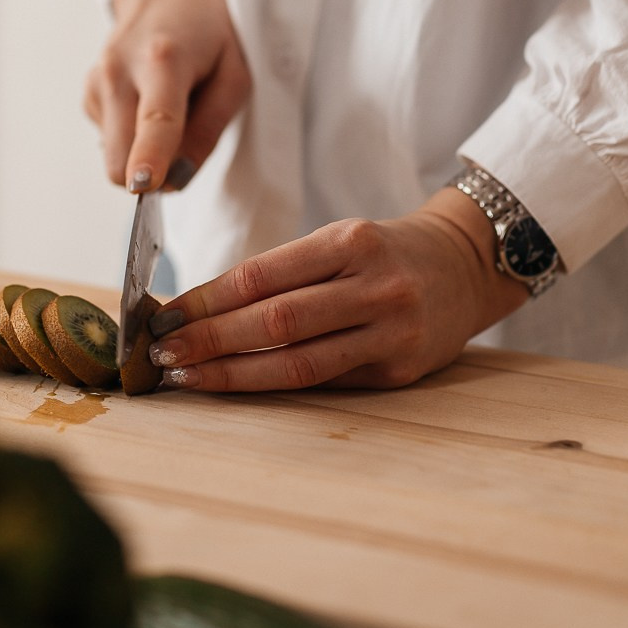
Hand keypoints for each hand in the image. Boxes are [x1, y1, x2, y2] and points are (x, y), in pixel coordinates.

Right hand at [84, 0, 250, 191]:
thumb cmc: (211, 32)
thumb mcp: (236, 75)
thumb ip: (209, 128)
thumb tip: (177, 178)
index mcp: (164, 58)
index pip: (156, 117)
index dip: (149, 155)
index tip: (144, 184)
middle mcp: (119, 68)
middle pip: (121, 152)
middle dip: (151, 171)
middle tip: (187, 141)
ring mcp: (97, 79)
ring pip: (114, 152)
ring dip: (144, 149)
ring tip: (172, 105)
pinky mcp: (89, 91)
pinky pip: (111, 139)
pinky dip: (134, 134)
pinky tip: (150, 99)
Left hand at [145, 188, 529, 390]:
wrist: (464, 266)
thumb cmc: (382, 253)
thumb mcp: (340, 241)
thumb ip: (283, 273)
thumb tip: (199, 310)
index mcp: (352, 242)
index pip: (262, 275)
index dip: (207, 300)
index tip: (166, 317)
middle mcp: (376, 286)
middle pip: (276, 322)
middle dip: (211, 341)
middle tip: (163, 355)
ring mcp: (392, 332)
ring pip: (299, 363)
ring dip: (233, 374)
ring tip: (187, 378)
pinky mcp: (400, 370)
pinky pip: (326, 383)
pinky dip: (275, 386)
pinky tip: (238, 386)